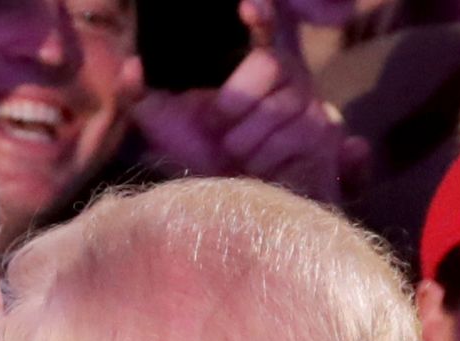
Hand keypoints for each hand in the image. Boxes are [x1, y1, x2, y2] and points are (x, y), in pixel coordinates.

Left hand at [129, 0, 366, 203]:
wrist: (225, 203)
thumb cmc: (196, 154)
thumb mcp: (163, 123)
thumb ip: (141, 93)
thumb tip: (131, 66)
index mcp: (254, 64)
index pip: (268, 25)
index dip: (264, 14)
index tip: (245, 10)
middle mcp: (290, 77)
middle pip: (272, 63)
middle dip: (238, 100)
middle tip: (220, 130)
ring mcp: (313, 106)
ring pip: (284, 108)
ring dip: (248, 141)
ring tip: (237, 159)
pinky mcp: (327, 141)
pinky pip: (298, 140)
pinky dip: (270, 160)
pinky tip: (261, 171)